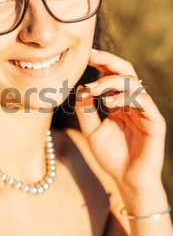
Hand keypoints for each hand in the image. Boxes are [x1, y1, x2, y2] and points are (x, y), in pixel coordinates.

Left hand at [75, 49, 165, 192]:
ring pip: (134, 83)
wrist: (127, 180)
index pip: (112, 76)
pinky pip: (143, 101)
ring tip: (94, 89)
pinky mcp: (154, 121)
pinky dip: (125, 97)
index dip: (101, 63)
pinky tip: (108, 102)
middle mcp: (133, 102)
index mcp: (119, 102)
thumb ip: (85, 111)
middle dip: (109, 61)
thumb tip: (80, 88)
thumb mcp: (92, 131)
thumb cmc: (111, 156)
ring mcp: (145, 110)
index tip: (85, 55)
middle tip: (92, 56)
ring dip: (112, 81)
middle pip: (126, 72)